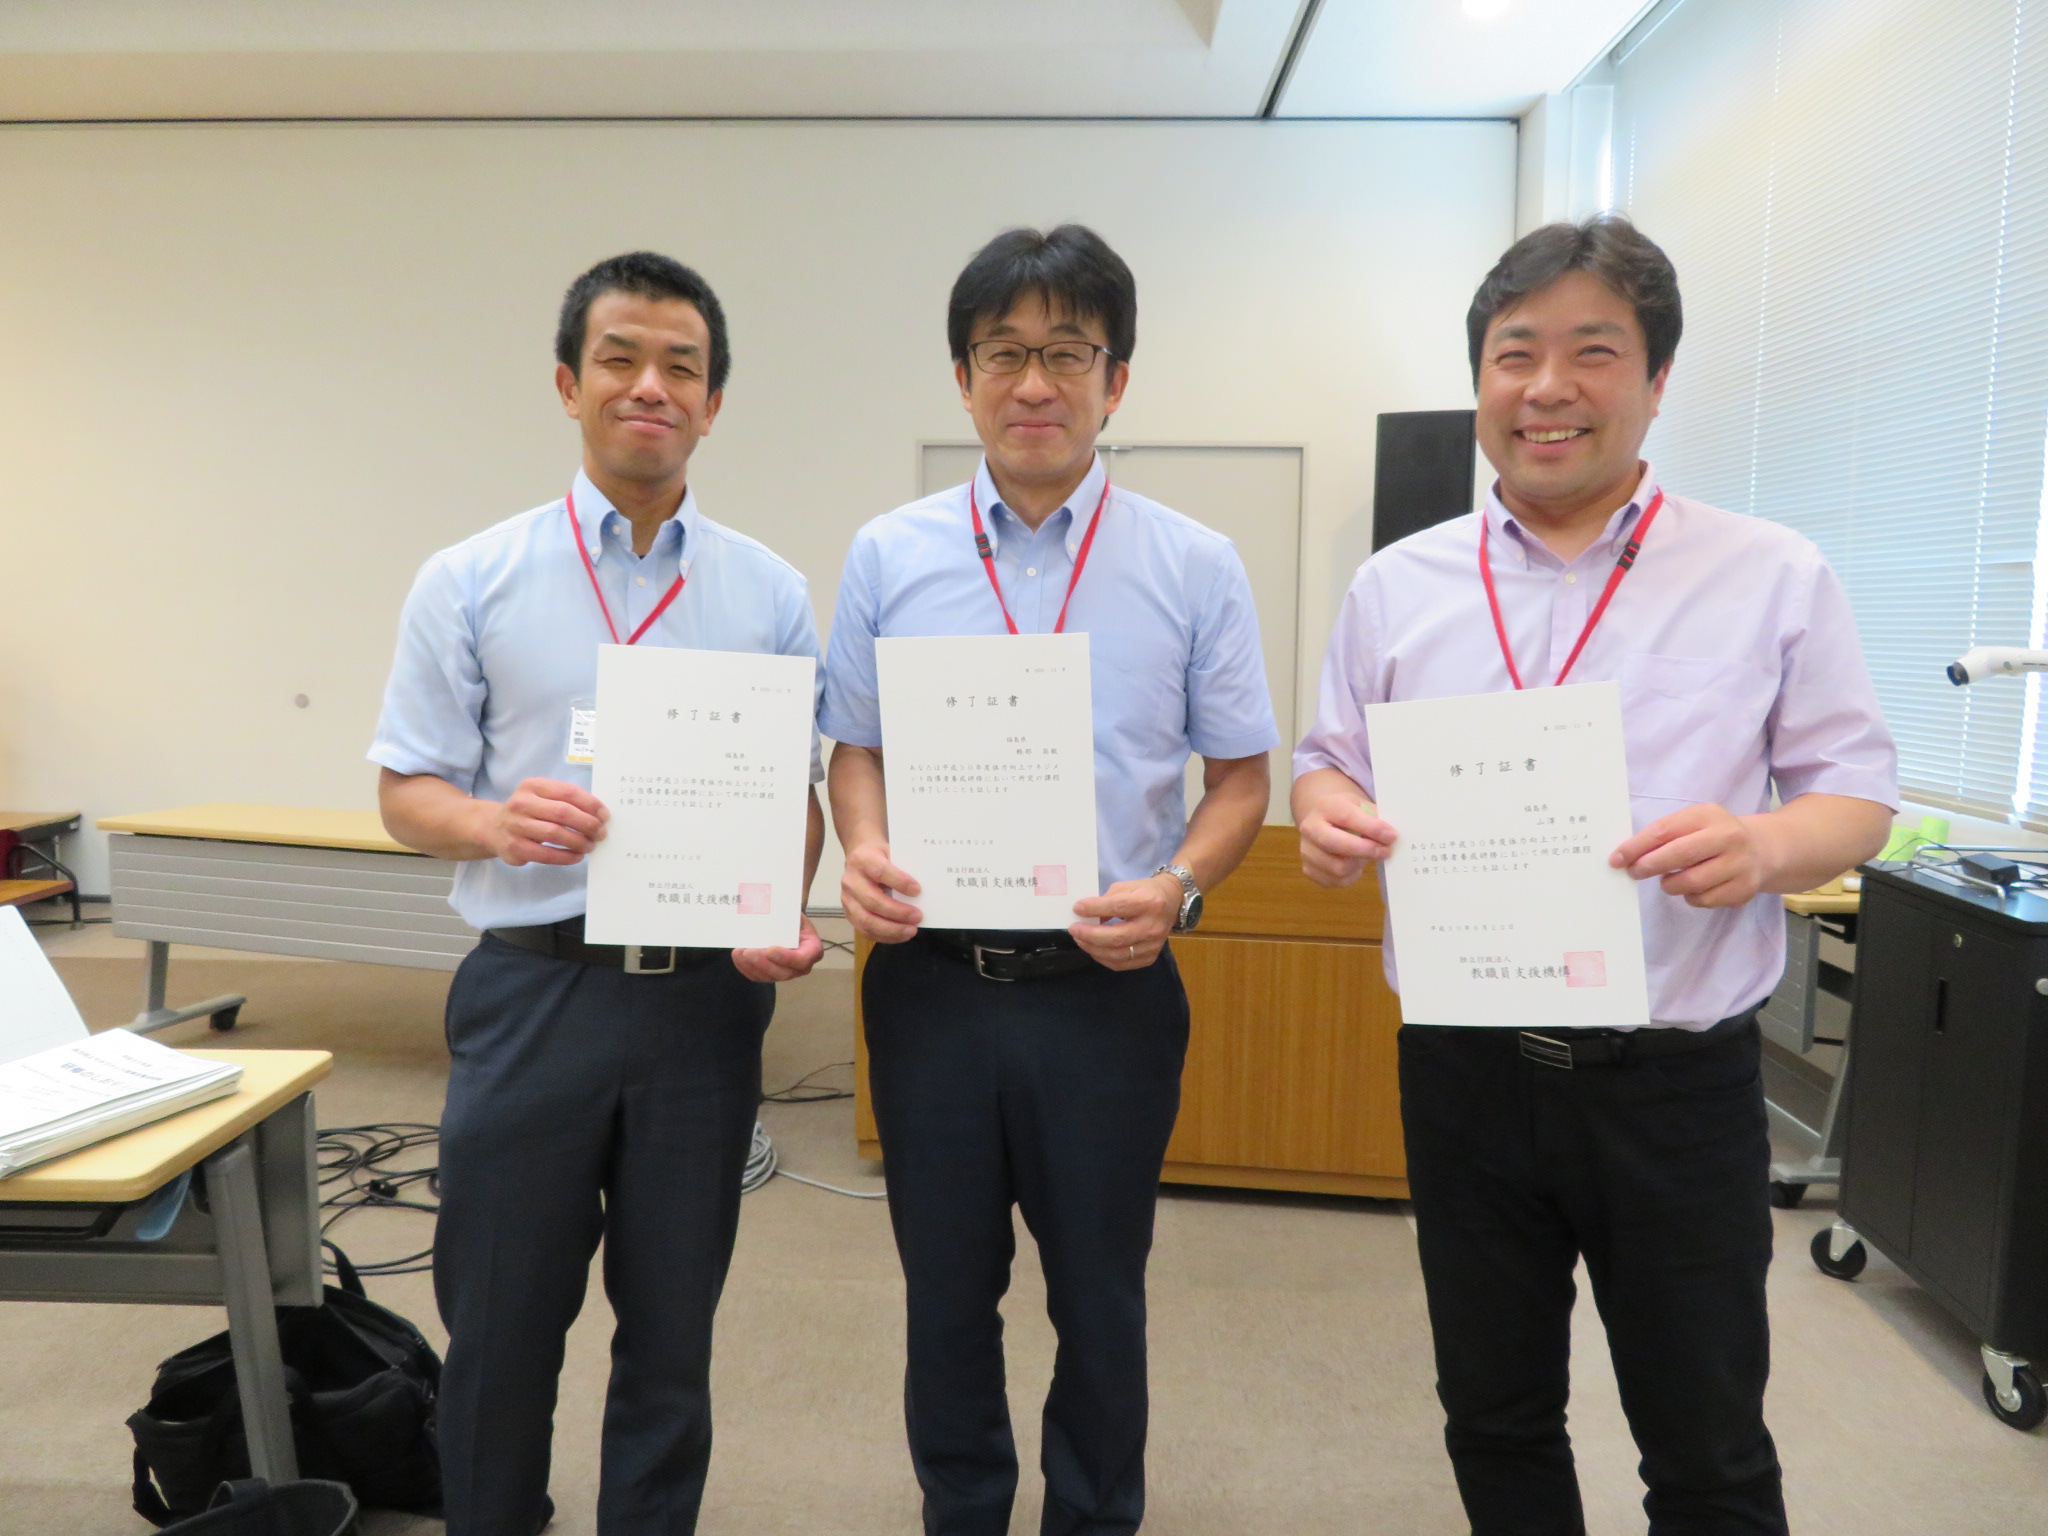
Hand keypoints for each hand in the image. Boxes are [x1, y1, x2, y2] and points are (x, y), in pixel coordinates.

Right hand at [483, 778, 608, 867]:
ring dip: (579, 841)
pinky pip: (546, 854)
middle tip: (601, 833)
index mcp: (533, 786)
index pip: (568, 792)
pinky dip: (566, 856)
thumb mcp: (542, 796)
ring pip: (555, 834)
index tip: (605, 815)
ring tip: (590, 845)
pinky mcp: (514, 848)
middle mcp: (521, 803)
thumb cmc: (528, 811)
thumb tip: (599, 815)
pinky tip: (577, 856)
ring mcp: (516, 826)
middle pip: (563, 813)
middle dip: (587, 824)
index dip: (591, 804)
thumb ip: (566, 801)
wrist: (492, 827)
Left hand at [733, 914, 826, 982]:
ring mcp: (786, 973)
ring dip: (752, 966)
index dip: (786, 957)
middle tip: (747, 952)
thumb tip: (769, 913)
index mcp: (812, 950)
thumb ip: (786, 917)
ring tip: (739, 952)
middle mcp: (801, 966)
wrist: (788, 923)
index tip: (769, 949)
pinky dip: (746, 967)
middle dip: (763, 963)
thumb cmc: (793, 917)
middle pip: (783, 973)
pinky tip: (737, 957)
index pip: (802, 959)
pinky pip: (758, 976)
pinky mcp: (771, 974)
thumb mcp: (794, 914)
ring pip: (769, 976)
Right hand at [842, 841, 922, 942]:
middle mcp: (851, 881)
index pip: (880, 872)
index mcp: (863, 860)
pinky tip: (901, 935)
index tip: (918, 890)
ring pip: (866, 921)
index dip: (899, 882)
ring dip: (892, 930)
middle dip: (898, 912)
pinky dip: (885, 936)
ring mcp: (847, 900)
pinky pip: (865, 931)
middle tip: (918, 917)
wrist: (858, 858)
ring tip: (911, 930)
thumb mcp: (892, 852)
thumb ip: (904, 868)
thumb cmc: (880, 856)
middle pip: (872, 901)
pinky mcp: (849, 914)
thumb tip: (924, 891)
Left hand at [1069, 872, 1179, 971]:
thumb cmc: (1146, 891)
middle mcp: (1153, 926)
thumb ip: (1107, 900)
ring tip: (1080, 939)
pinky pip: (1121, 964)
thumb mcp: (1127, 887)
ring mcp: (1153, 945)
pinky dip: (1103, 958)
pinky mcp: (1150, 957)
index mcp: (1149, 903)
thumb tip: (1087, 916)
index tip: (1077, 908)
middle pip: (1117, 937)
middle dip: (1090, 935)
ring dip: (1093, 948)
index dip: (1094, 909)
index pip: (1118, 907)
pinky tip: (1094, 949)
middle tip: (1074, 929)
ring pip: (1117, 954)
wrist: (1172, 902)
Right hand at [1299, 793, 1397, 887]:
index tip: (1391, 836)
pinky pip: (1336, 881)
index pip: (1347, 817)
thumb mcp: (1360, 806)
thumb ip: (1375, 818)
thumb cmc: (1347, 814)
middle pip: (1336, 844)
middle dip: (1365, 850)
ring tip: (1367, 855)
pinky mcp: (1309, 870)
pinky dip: (1352, 875)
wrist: (1322, 821)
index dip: (1371, 828)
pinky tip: (1355, 864)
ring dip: (1360, 863)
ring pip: (1338, 868)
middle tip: (1385, 851)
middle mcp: (1310, 828)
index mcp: (1325, 806)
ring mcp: (1306, 851)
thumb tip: (1390, 836)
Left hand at [1611, 803, 1775, 907]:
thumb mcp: (1694, 823)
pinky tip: (1694, 888)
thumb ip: (1664, 834)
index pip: (1665, 830)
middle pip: (1679, 855)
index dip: (1637, 846)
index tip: (1617, 858)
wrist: (1763, 850)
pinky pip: (1703, 900)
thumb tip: (1626, 855)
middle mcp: (1727, 837)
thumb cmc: (1715, 835)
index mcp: (1708, 815)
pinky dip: (1690, 897)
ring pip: (1690, 883)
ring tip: (1668, 880)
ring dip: (1670, 885)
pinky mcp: (1743, 889)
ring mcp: (1739, 864)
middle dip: (1649, 866)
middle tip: (1634, 873)